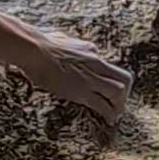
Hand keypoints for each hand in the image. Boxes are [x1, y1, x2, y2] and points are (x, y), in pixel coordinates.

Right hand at [16, 30, 132, 123]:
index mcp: (90, 50)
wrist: (34, 50)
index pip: (106, 65)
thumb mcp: (60, 38)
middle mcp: (96, 63)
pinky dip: (109, 114)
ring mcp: (90, 78)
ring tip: (114, 114)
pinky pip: (103, 105)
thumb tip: (59, 42)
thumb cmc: (39, 43)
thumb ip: (66, 45)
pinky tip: (109, 120)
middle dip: (124, 93)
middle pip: (124, 78)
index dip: (108, 79)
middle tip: (118, 103)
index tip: (103, 89)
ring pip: (118, 92)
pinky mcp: (82, 91)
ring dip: (119, 104)